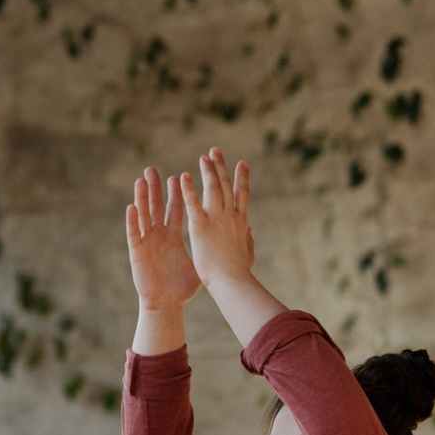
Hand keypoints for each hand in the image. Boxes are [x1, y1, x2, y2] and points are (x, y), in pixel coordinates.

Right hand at [125, 167, 202, 309]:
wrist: (167, 304)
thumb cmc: (183, 288)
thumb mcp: (199, 265)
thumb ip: (210, 250)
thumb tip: (229, 243)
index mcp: (174, 236)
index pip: (176, 210)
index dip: (177, 194)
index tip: (180, 176)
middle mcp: (160, 235)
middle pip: (158, 207)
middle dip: (156, 188)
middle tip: (153, 170)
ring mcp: (147, 242)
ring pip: (144, 215)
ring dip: (142, 198)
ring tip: (141, 180)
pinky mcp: (137, 253)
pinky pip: (134, 234)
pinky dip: (132, 221)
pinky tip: (131, 207)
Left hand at [179, 147, 254, 288]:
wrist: (232, 283)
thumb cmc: (239, 274)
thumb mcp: (247, 254)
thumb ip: (248, 239)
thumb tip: (250, 230)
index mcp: (241, 223)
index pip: (242, 195)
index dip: (242, 178)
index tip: (242, 163)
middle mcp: (230, 216)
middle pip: (226, 186)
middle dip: (221, 167)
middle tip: (215, 151)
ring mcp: (216, 220)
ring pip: (212, 189)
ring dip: (208, 172)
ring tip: (203, 158)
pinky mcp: (200, 227)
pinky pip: (193, 204)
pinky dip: (188, 189)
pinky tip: (183, 177)